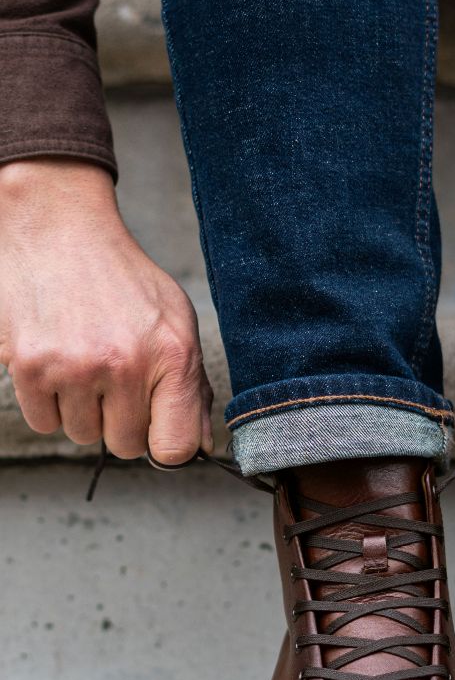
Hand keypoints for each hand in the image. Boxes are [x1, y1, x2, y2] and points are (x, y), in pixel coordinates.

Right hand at [0, 159, 212, 462]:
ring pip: (83, 436)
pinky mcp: (29, 366)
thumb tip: (200, 445)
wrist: (58, 230)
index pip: (174, 448)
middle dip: (122, 423)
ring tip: (86, 368)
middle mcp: (125, 365)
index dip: (166, 448)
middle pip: (126, 446)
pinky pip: (44, 422)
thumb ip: (193, 388)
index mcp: (172, 357)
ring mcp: (74, 367)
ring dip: (85, 412)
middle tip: (117, 385)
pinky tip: (60, 366)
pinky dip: (50, 404)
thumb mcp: (177, 323)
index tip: (158, 433)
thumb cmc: (123, 280)